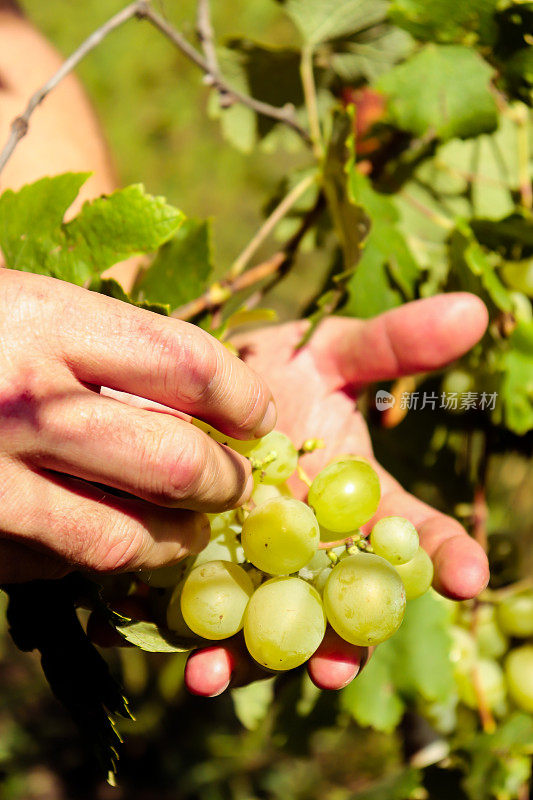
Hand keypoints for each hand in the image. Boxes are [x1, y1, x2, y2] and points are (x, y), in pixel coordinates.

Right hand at [0, 269, 274, 581]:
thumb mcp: (20, 299)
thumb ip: (95, 336)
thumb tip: (191, 383)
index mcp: (46, 319)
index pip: (188, 364)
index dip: (243, 396)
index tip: (258, 416)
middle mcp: (27, 398)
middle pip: (178, 460)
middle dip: (227, 481)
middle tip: (237, 484)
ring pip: (130, 534)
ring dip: (179, 539)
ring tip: (192, 529)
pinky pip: (65, 562)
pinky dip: (104, 558)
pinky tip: (112, 538)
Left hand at [185, 292, 489, 694]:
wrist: (199, 378)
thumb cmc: (279, 367)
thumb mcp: (332, 353)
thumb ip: (394, 344)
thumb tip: (471, 309)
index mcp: (358, 503)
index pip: (411, 535)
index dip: (443, 555)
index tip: (468, 578)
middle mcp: (313, 546)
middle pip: (337, 603)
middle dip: (341, 638)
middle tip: (337, 668)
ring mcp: (259, 565)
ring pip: (267, 623)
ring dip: (250, 658)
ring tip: (223, 677)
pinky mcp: (204, 570)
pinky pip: (204, 615)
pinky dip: (192, 641)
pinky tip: (182, 662)